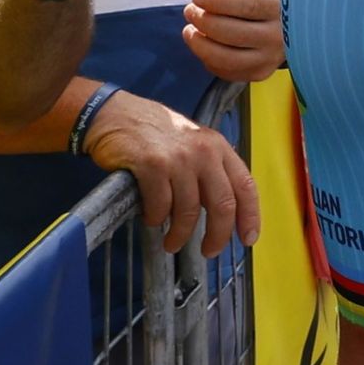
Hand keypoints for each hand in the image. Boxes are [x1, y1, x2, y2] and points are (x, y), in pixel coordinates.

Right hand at [81, 89, 259, 254]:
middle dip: (217, 236)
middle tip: (208, 251)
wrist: (113, 113)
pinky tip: (151, 217)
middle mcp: (203, 151)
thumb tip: (225, 209)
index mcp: (218, 146)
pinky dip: (156, 218)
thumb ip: (210, 169)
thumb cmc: (153, 132)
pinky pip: (160, 206)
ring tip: (172, 242)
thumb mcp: (192, 141)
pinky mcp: (151, 165)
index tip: (248, 238)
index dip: (250, 216)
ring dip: (180, 234)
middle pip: (222, 205)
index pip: (245, 186)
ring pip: (189, 211)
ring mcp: (178, 158)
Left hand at [181, 0, 286, 79]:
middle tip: (189, 11)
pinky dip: (210, 61)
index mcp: (282, 8)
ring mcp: (269, 59)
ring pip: (228, 59)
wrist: (300, 27)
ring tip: (190, 30)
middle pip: (232, 34)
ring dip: (202, 45)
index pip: (247, 6)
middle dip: (205, 22)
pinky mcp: (259, 73)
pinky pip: (229, 72)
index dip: (219, 2)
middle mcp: (279, 38)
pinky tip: (201, 45)